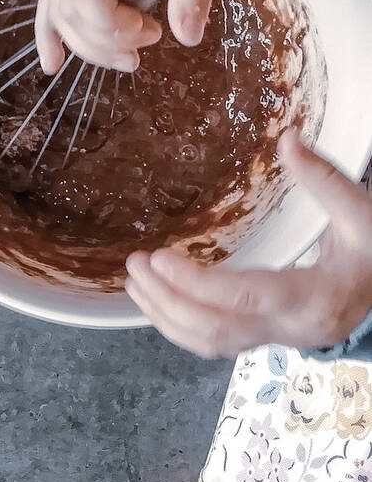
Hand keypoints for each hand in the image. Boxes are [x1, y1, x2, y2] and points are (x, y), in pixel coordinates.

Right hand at [35, 0, 220, 72]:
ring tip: (130, 58)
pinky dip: (50, 37)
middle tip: (150, 39)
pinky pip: (50, 7)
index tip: (149, 29)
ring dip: (92, 46)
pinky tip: (52, 63)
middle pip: (69, 4)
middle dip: (106, 37)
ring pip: (60, 13)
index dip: (108, 20)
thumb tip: (187, 35)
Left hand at [124, 131, 371, 358]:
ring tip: (133, 280)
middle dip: (168, 300)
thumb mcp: (361, 214)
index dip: (198, 282)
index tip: (159, 258)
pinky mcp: (263, 337)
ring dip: (165, 315)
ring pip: (210, 343)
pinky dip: (178, 325)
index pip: (246, 296)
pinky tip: (155, 300)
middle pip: (218, 328)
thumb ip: (324, 179)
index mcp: (315, 297)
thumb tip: (288, 138)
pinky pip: (214, 341)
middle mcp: (291, 327)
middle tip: (135, 265)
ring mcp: (276, 338)